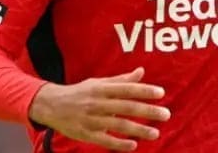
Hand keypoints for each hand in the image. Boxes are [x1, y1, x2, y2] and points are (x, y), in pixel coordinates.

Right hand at [29, 66, 170, 150]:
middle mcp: (97, 103)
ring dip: (138, 130)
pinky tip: (134, 145)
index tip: (161, 94)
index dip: (144, 91)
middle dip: (147, 111)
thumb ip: (121, 80)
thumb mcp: (99, 83)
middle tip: (166, 114)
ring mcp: (91, 119)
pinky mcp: (86, 134)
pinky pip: (105, 140)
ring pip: (118, 125)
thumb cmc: (81, 92)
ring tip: (155, 132)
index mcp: (101, 88)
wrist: (51, 105)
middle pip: (126, 107)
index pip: (126, 89)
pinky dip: (120, 144)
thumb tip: (142, 72)